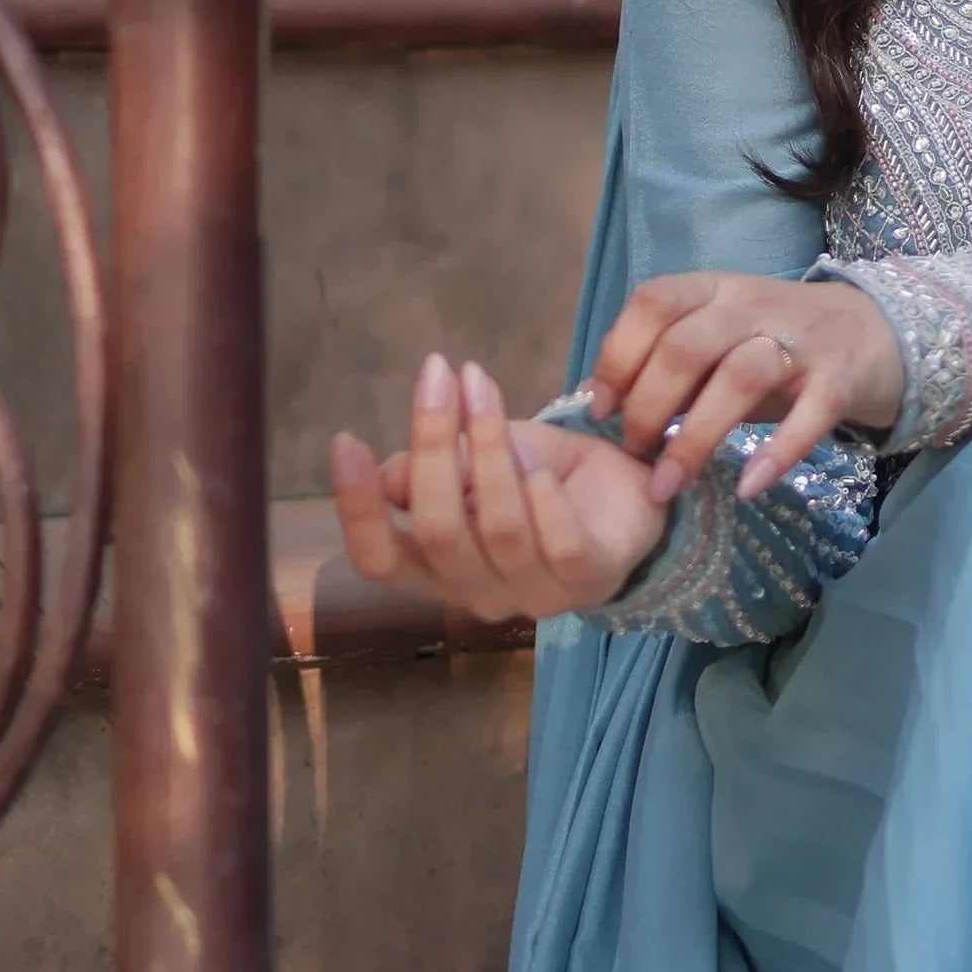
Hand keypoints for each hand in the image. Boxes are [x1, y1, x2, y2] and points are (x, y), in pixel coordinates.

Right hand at [330, 353, 668, 617]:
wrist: (625, 484)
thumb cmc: (536, 474)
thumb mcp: (474, 459)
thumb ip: (428, 469)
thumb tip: (388, 472)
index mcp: (436, 570)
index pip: (379, 560)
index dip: (357, 509)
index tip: (346, 440)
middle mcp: (477, 594)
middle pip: (437, 533)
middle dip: (434, 446)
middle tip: (441, 377)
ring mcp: (534, 595)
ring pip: (499, 529)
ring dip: (491, 452)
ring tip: (488, 396)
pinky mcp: (588, 580)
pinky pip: (558, 543)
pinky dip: (544, 494)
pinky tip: (539, 462)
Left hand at [588, 270, 903, 505]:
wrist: (877, 331)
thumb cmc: (777, 343)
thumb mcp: (719, 337)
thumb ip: (665, 363)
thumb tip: (595, 400)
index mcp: (714, 289)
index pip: (654, 302)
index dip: (618, 355)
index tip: (602, 410)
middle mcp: (752, 306)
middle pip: (686, 346)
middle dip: (648, 406)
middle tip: (634, 455)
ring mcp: (800, 340)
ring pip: (739, 377)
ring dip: (695, 437)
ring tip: (671, 484)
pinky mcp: (840, 378)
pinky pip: (809, 415)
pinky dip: (778, 453)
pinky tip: (748, 487)